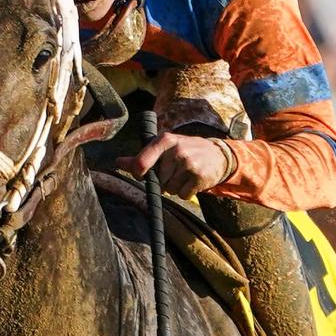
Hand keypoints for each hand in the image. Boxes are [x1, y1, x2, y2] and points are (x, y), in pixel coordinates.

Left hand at [115, 133, 232, 199]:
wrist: (218, 154)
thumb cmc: (184, 150)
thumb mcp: (163, 148)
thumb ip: (141, 157)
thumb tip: (118, 162)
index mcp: (164, 140)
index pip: (141, 162)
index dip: (138, 173)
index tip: (141, 174)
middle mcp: (176, 150)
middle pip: (156, 180)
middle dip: (163, 181)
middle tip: (174, 171)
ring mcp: (189, 163)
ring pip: (169, 189)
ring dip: (175, 187)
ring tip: (184, 175)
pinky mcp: (199, 177)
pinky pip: (182, 195)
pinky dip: (186, 192)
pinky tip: (192, 181)